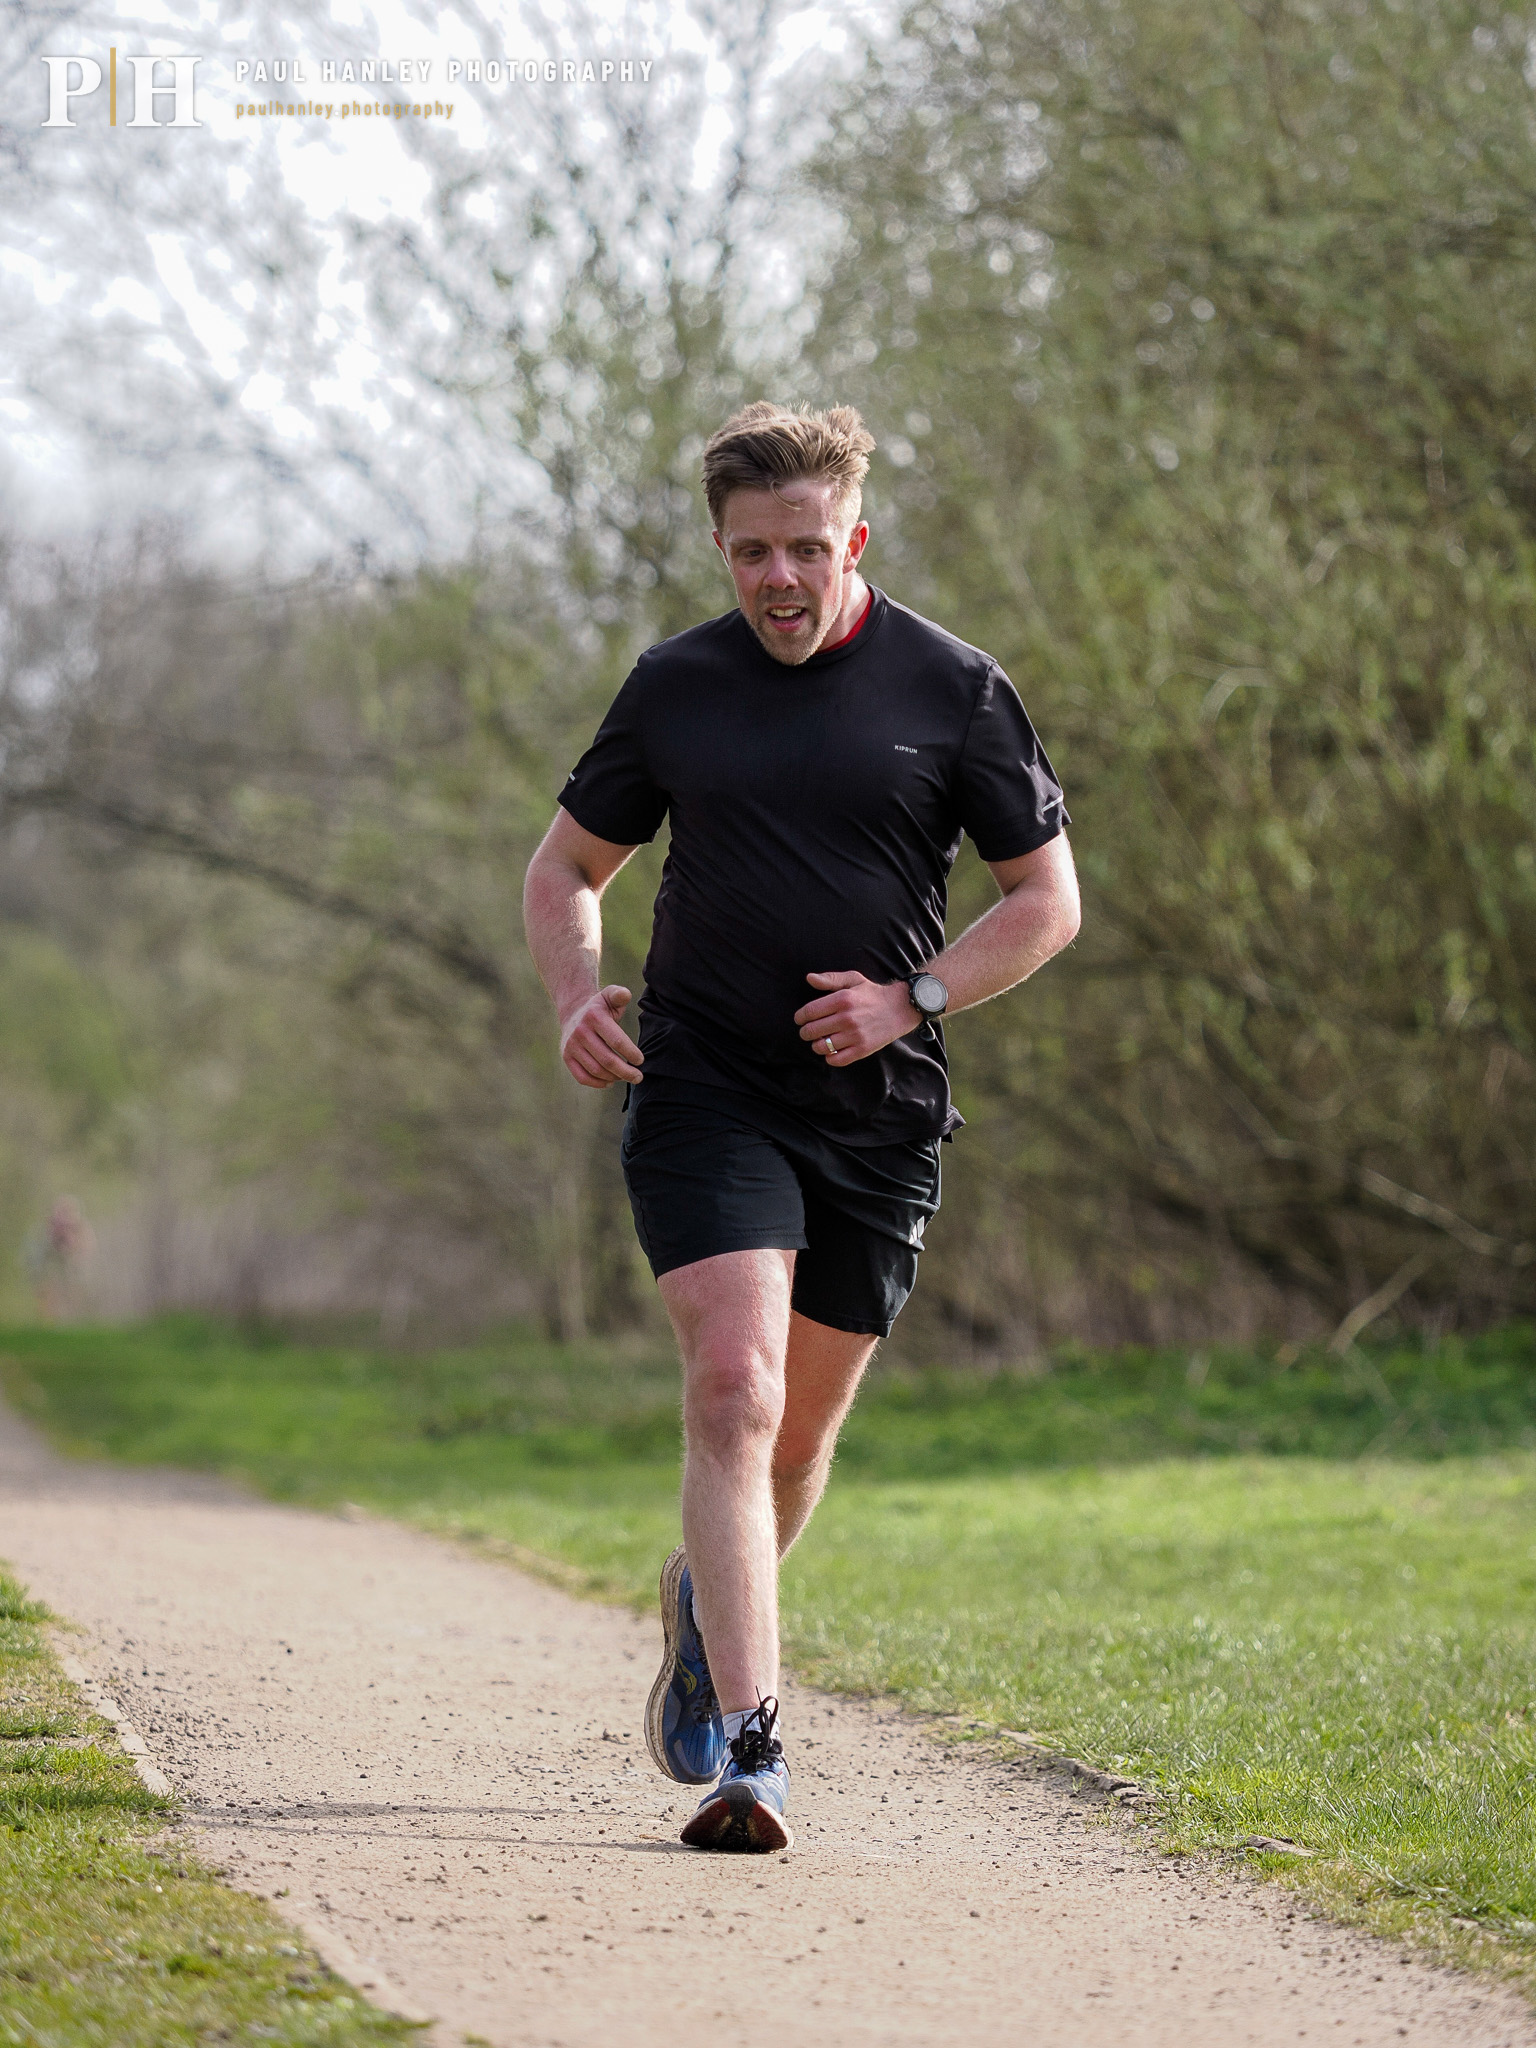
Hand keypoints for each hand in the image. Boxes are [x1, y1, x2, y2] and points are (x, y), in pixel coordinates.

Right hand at [561, 985, 642, 1088]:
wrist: (573, 1011)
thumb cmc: (599, 1007)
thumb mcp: (609, 995)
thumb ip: (619, 994)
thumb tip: (626, 994)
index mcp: (594, 1017)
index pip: (616, 1041)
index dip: (631, 1053)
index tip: (641, 1060)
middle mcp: (580, 1032)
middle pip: (607, 1059)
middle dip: (626, 1071)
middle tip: (638, 1077)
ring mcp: (571, 1046)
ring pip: (596, 1070)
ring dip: (614, 1078)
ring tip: (625, 1077)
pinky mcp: (566, 1057)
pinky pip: (582, 1077)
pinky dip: (597, 1083)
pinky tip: (610, 1082)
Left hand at [794, 971, 917, 1066]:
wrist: (899, 1009)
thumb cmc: (872, 994)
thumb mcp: (853, 979)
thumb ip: (830, 979)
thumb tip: (809, 978)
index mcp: (842, 999)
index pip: (809, 1012)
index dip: (800, 1017)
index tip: (800, 1019)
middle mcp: (847, 1018)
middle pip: (812, 1031)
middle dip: (805, 1032)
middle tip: (808, 1031)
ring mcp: (855, 1035)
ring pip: (821, 1047)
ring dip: (816, 1045)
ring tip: (820, 1041)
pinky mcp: (862, 1049)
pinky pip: (836, 1060)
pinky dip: (829, 1057)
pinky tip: (832, 1050)